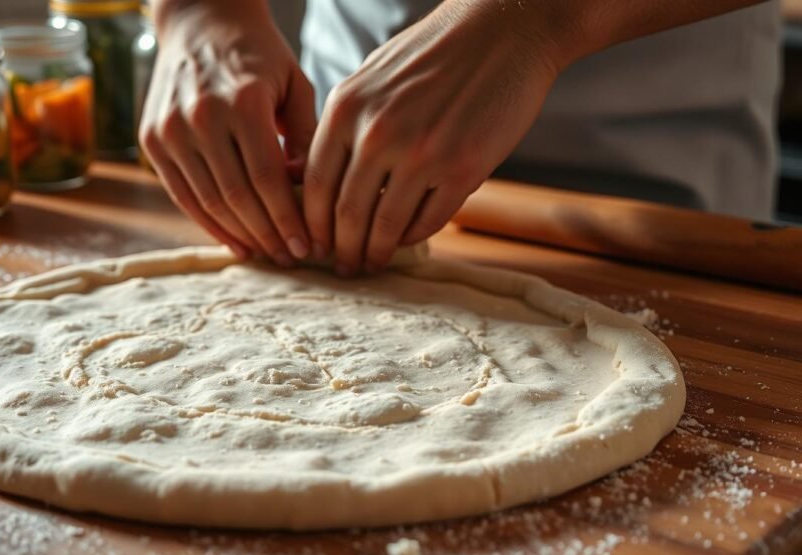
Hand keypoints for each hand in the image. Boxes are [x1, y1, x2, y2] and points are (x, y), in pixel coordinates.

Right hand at [140, 0, 315, 264]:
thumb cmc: (257, 54)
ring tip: (266, 253)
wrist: (200, 19)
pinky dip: (208, 223)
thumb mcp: (294, 84)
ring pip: (208, 201)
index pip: (268, 178)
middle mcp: (202, 116)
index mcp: (243, 101)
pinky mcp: (152, 139)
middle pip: (237, 196)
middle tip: (290, 257)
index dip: (288, 219)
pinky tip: (234, 241)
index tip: (307, 245)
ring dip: (240, 234)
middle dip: (267, 234)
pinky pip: (182, 194)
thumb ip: (305, 138)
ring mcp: (171, 129)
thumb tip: (308, 195)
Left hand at [303, 0, 571, 274]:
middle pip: (345, 213)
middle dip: (340, 249)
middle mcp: (377, 133)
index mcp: (347, 109)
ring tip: (371, 263)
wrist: (503, 32)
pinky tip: (407, 240)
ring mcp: (421, 154)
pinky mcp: (463, 169)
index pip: (314, 185)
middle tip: (342, 266)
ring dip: (375, 253)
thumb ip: (342, 125)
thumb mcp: (370, 79)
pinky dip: (413, 237)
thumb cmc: (433, 55)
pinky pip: (428, 220)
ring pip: (385, 225)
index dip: (312, 224)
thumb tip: (308, 175)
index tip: (314, 243)